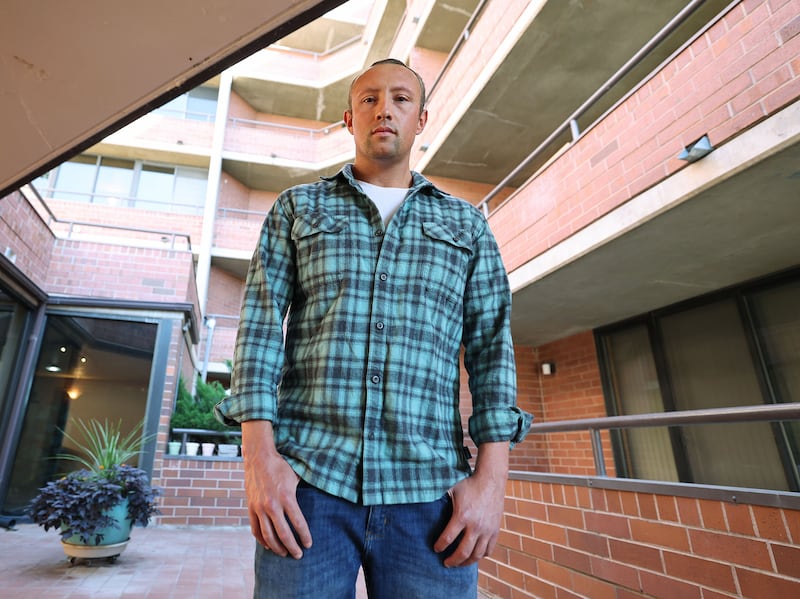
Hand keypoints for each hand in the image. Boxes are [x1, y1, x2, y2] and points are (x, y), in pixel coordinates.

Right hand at [241, 420, 311, 558]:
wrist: (258, 457)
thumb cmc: (280, 467)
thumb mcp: (296, 477)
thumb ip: (303, 491)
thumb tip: (317, 498)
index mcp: (286, 497)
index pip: (298, 522)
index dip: (304, 536)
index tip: (309, 545)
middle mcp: (272, 505)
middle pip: (283, 533)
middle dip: (292, 547)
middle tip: (298, 555)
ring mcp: (259, 507)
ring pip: (267, 535)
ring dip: (277, 547)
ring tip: (284, 553)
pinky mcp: (250, 508)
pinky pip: (255, 529)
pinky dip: (261, 540)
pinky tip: (268, 545)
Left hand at [433, 442, 508, 566]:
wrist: (490, 480)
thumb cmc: (469, 484)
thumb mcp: (452, 489)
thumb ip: (439, 497)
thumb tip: (421, 498)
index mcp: (462, 516)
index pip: (448, 538)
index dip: (440, 546)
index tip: (435, 549)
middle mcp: (475, 526)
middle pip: (462, 552)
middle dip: (452, 560)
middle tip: (445, 563)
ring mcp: (487, 530)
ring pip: (476, 555)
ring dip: (466, 563)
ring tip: (459, 564)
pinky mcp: (495, 530)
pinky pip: (488, 550)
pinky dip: (481, 556)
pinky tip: (474, 556)